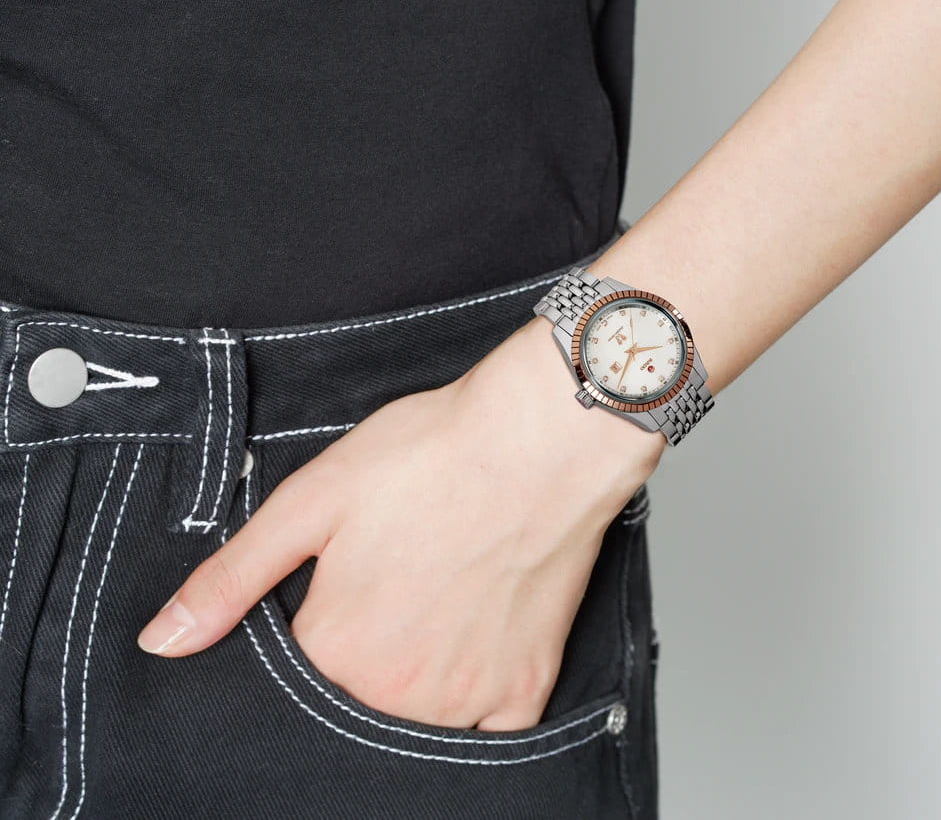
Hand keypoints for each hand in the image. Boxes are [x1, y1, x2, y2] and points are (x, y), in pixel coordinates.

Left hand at [136, 320, 665, 729]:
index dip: (312, 632)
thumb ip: (232, 578)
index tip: (339, 591)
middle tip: (394, 590)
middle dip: (363, 660)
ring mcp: (467, 698)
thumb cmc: (432, 456)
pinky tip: (474, 645)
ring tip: (433, 606)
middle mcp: (397, 691)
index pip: (293, 680)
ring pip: (415, 724)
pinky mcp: (525, 689)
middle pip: (354, 706)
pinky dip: (476, 704)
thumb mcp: (312, 500)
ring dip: (413, 684)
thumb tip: (162, 640)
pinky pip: (489, 734)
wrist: (542, 441)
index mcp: (335, 648)